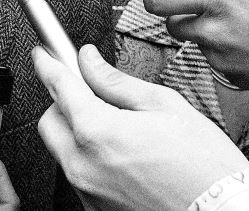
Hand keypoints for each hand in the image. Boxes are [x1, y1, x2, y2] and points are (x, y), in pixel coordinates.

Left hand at [35, 44, 248, 210]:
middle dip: (65, 101)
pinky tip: (123, 154)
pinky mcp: (95, 208)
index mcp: (98, 131)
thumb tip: (90, 61)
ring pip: (62, 148)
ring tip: (119, 128)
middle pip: (51, 120)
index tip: (44, 53)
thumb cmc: (204, 167)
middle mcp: (84, 164)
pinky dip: (90, 158)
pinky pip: (78, 173)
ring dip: (77, 131)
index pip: (58, 85)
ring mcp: (87, 190)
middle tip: (93, 93)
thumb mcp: (164, 106)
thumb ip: (117, 81)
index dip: (49, 63)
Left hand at [143, 0, 248, 113]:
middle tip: (208, 12)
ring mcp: (222, 60)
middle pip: (173, 26)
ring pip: (199, 45)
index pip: (160, 1)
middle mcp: (214, 31)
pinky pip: (221, 64)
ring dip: (212, 37)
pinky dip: (232, 56)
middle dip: (183, 18)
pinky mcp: (234, 81)